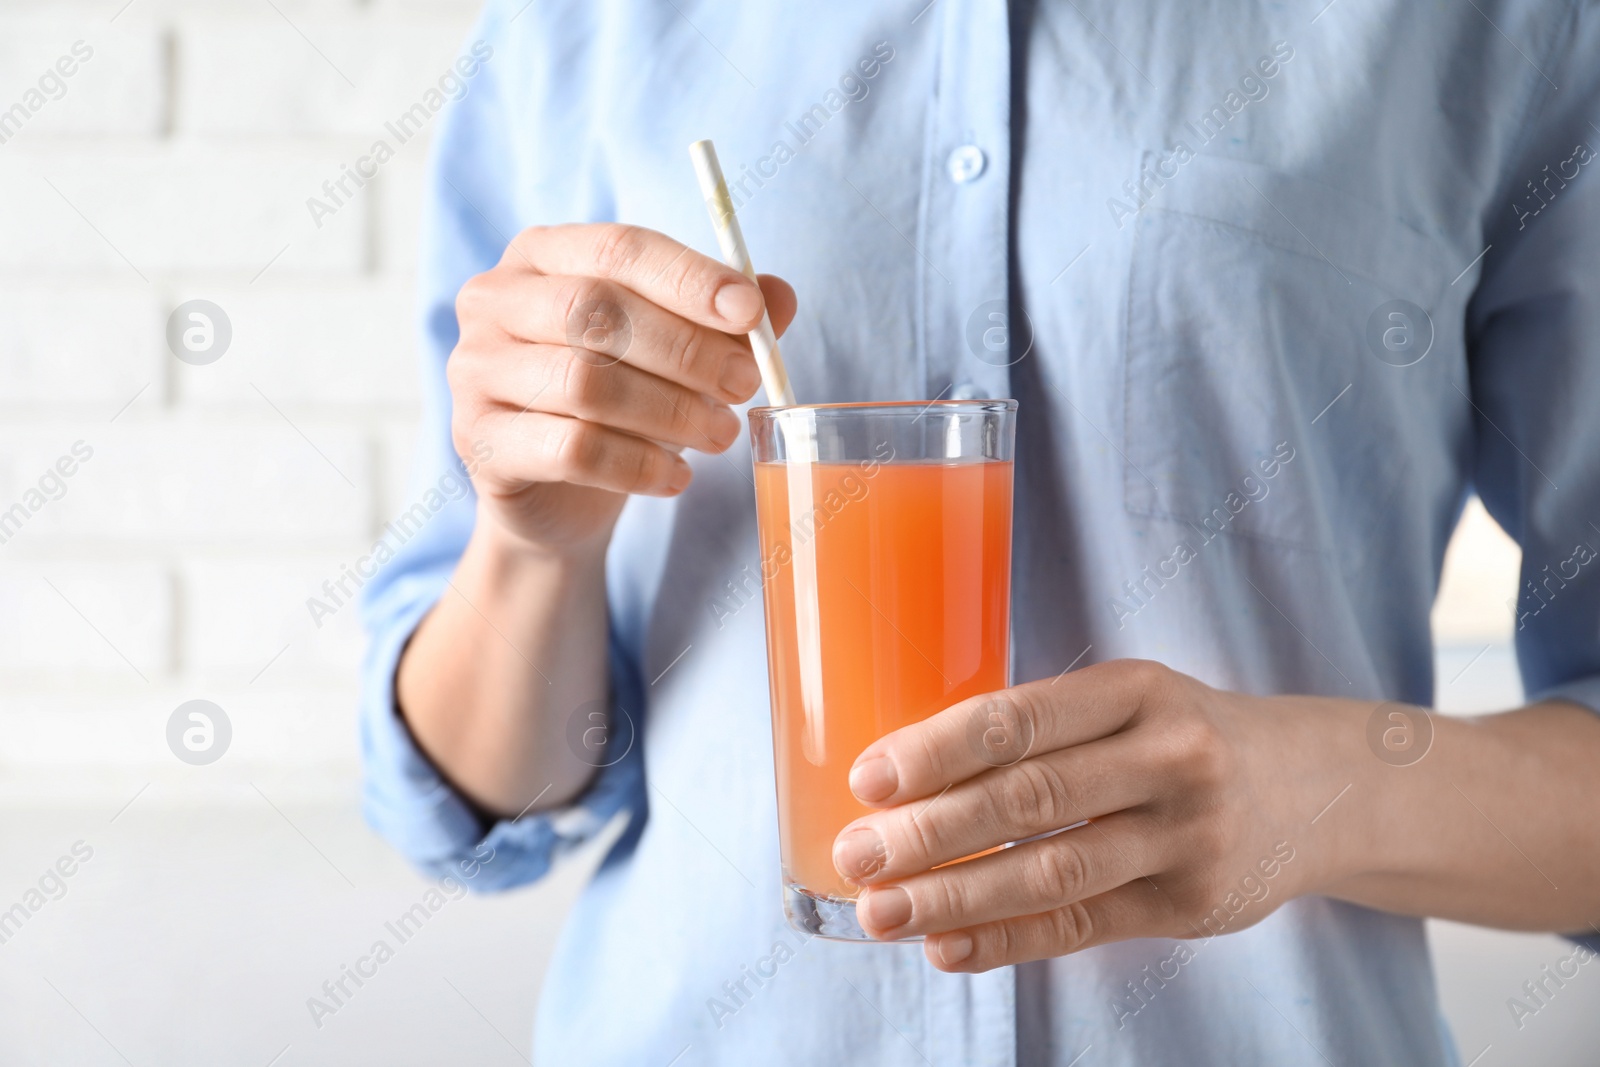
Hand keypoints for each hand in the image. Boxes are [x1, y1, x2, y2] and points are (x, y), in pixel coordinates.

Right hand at [448, 223, 796, 554]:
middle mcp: (494, 300)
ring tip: (720, 435)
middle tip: (744, 385)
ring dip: (670, 412)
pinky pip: (570, 449)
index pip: (619, 248)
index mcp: (542, 253)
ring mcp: (475, 371)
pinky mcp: (479, 442)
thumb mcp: (674, 350)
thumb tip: (778, 297)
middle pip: (597, 312)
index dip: (689, 279)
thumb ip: (722, 319)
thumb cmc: (620, 401)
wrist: (558, 495)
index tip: (750, 312)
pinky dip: (638, 465)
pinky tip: (676, 476)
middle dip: (686, 350)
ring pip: (585, 384)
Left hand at [832, 660, 1341, 971]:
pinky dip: (1006, 940)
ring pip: (1051, 873)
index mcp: (1136, 690)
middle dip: (930, 832)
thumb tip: (908, 778)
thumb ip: (1041, 729)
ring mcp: (1186, 836)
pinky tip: (946, 947)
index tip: (869, 781)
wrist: (1315, 788)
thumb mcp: (1128, 700)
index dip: (938, 751)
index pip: (1021, 720)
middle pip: (1030, 799)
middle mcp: (1169, 758)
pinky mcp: (1190, 906)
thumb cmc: (1182, 734)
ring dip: (955, 897)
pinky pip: (1081, 927)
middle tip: (857, 856)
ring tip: (883, 912)